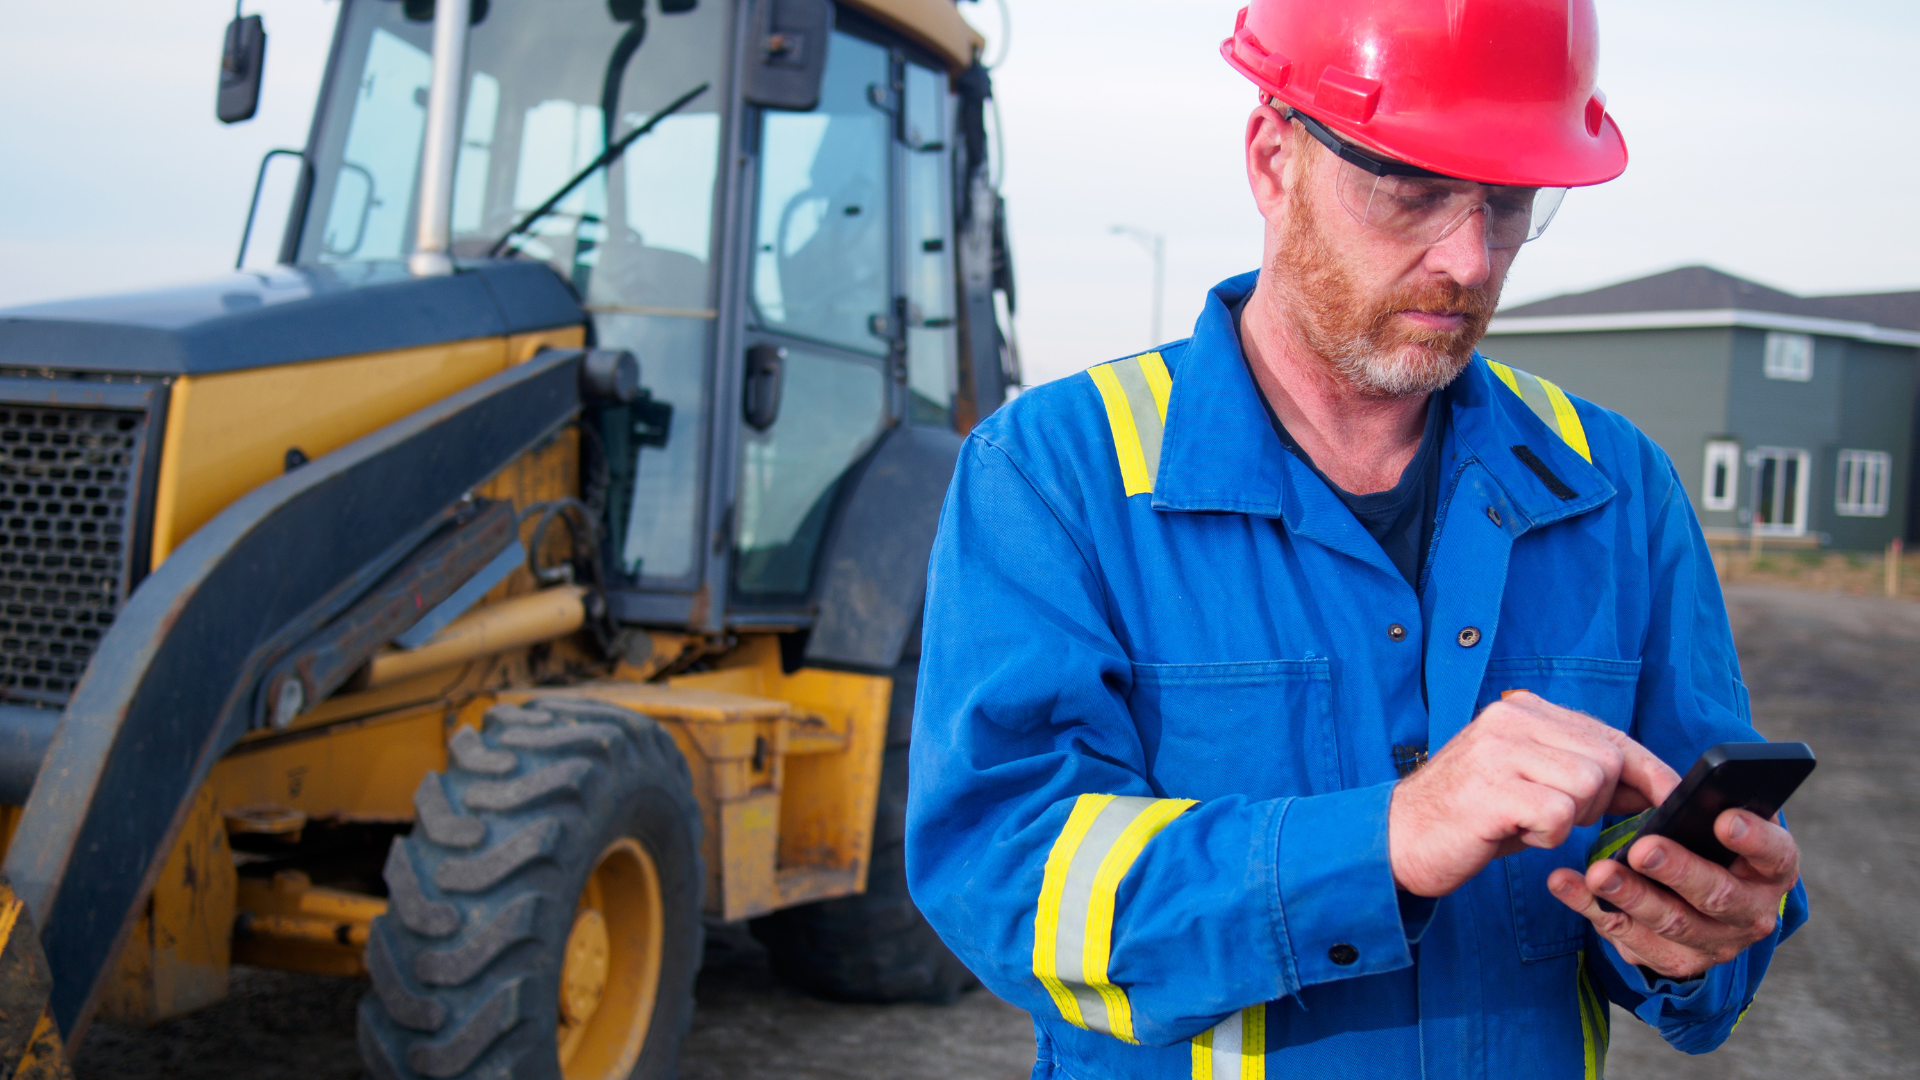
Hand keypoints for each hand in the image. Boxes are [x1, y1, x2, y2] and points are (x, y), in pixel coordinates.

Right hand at [1388, 691, 1678, 897]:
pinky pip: (1559, 815)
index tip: (1672, 797)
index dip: (1648, 769)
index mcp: (1523, 710)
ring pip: (1589, 784)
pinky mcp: (1491, 789)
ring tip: (1529, 823)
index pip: (1609, 734)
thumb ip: (1582, 774)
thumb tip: (1650, 784)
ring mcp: (1499, 749)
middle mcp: (1511, 718)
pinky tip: (1514, 834)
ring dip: (1571, 818)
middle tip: (1555, 818)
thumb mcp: (1529, 783)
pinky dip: (1547, 836)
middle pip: (1606, 759)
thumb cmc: (1470, 815)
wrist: (1396, 838)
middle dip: (1599, 800)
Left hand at [1547, 809, 1799, 979]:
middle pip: (1717, 895)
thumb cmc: (1707, 843)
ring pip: (1671, 922)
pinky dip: (1592, 908)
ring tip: (1597, 872)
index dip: (1752, 839)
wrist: (1698, 897)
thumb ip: (1708, 804)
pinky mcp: (1674, 961)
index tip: (1723, 819)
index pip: (1774, 854)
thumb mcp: (1719, 821)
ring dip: (1630, 896)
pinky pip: (1628, 936)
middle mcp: (1751, 913)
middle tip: (1642, 849)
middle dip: (1677, 871)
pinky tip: (1566, 884)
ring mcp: (1714, 943)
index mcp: (1771, 869)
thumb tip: (1675, 785)